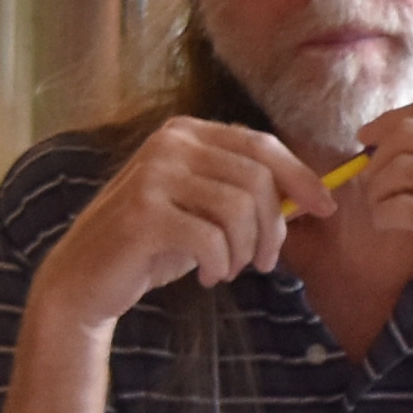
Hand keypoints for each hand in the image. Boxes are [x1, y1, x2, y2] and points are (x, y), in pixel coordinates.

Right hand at [35, 115, 341, 338]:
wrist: (86, 278)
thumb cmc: (152, 245)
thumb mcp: (203, 210)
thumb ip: (246, 194)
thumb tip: (313, 196)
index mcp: (187, 133)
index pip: (262, 146)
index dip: (301, 177)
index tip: (326, 209)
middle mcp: (170, 143)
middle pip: (258, 179)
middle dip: (272, 228)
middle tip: (263, 262)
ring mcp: (153, 174)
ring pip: (239, 208)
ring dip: (245, 250)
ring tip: (231, 268)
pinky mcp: (143, 213)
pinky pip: (211, 239)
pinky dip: (220, 264)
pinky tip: (208, 276)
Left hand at [309, 95, 412, 365]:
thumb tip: (399, 132)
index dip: (391, 119)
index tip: (368, 137)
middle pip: (412, 133)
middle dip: (378, 155)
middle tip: (370, 181)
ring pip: (401, 168)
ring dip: (377, 189)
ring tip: (381, 207)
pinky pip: (402, 206)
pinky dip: (383, 214)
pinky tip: (387, 225)